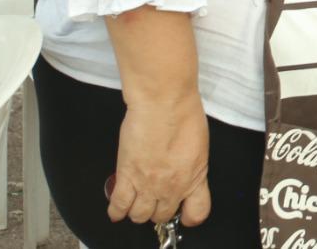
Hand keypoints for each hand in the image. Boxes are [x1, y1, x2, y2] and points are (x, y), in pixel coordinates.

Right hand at [107, 93, 211, 228]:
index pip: (196, 213)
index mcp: (194, 178)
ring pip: (139, 215)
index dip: (188, 214)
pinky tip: (117, 210)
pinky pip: (119, 205)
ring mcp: (148, 184)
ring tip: (137, 201)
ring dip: (137, 210)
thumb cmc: (184, 114)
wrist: (164, 103)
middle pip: (162, 215)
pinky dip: (116, 211)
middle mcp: (172, 187)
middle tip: (155, 199)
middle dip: (158, 209)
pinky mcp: (127, 176)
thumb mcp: (200, 145)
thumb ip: (192, 165)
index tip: (183, 211)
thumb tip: (184, 171)